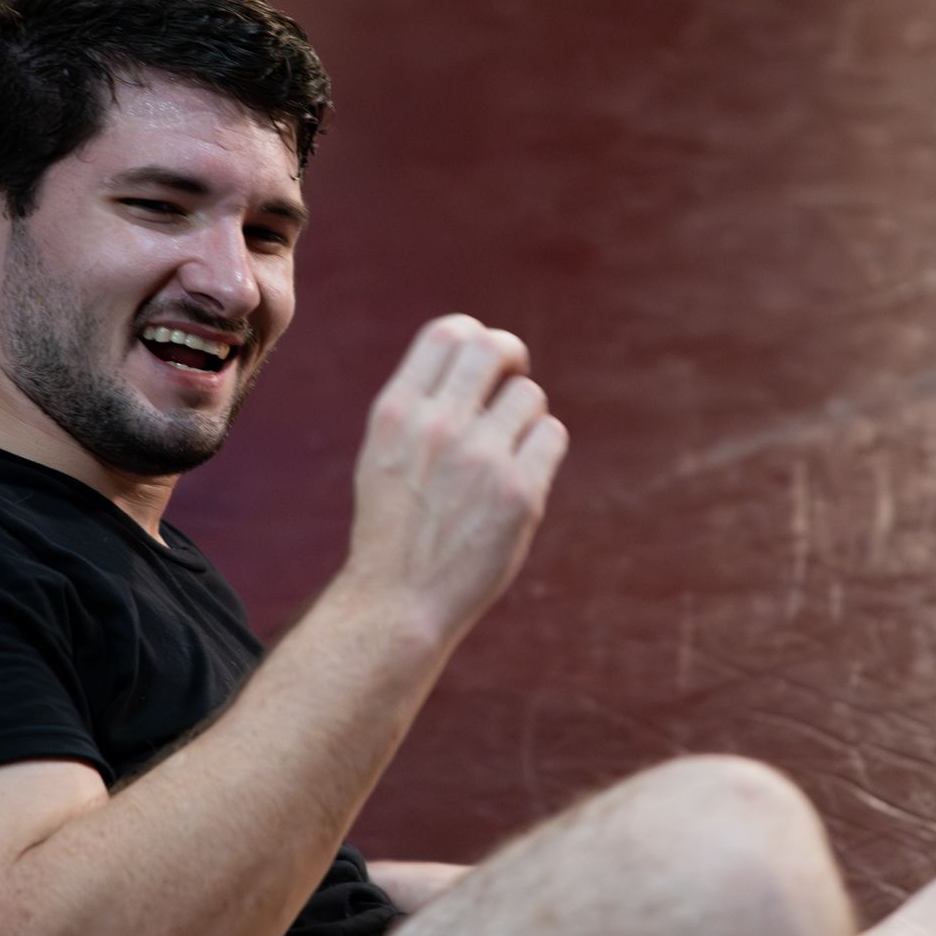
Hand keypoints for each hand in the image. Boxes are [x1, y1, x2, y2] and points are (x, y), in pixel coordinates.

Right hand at [345, 315, 567, 645]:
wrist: (398, 601)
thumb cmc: (394, 527)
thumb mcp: (383, 453)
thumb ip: (421, 405)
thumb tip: (475, 354)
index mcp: (397, 412)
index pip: (448, 334)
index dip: (476, 337)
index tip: (486, 364)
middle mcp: (437, 427)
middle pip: (494, 347)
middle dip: (512, 357)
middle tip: (513, 383)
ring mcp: (480, 459)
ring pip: (529, 396)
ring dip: (526, 418)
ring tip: (506, 455)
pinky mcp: (518, 493)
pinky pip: (551, 436)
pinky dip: (543, 450)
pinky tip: (522, 477)